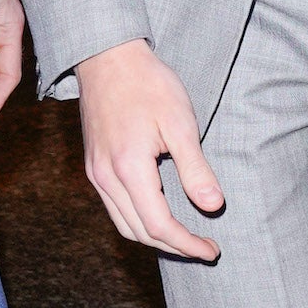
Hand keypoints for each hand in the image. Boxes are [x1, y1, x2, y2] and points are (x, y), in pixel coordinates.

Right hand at [76, 38, 224, 262]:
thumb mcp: (181, 123)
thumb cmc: (149, 85)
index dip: (187, 244)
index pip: (159, 225)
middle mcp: (106, 178)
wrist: (108, 57)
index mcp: (129, 169)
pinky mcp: (94, 166)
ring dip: (154, 238)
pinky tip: (160, 216)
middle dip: (173, 247)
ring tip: (186, 238)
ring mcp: (96, 173)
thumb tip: (213, 206)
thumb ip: (195, 169)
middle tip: (204, 249)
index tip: (212, 250)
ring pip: (124, 224)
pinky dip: (138, 221)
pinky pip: (114, 208)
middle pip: (139, 232)